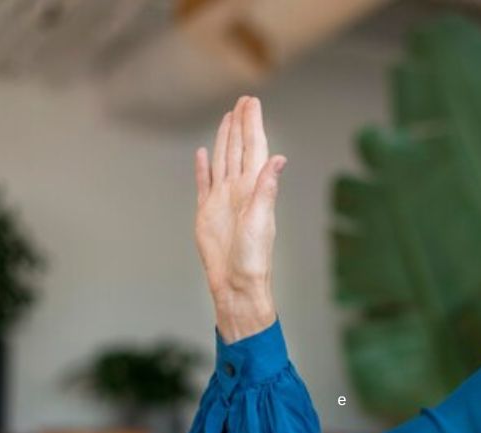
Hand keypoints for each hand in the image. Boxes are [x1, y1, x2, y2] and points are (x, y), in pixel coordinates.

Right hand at [194, 95, 285, 340]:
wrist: (235, 283)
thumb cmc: (252, 258)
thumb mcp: (261, 220)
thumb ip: (267, 188)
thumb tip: (278, 159)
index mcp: (253, 188)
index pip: (254, 148)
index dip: (252, 125)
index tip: (251, 102)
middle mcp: (239, 190)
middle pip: (238, 148)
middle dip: (240, 124)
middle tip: (243, 101)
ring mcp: (222, 200)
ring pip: (223, 160)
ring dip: (224, 139)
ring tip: (227, 119)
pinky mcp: (206, 212)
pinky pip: (203, 183)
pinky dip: (202, 167)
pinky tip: (202, 154)